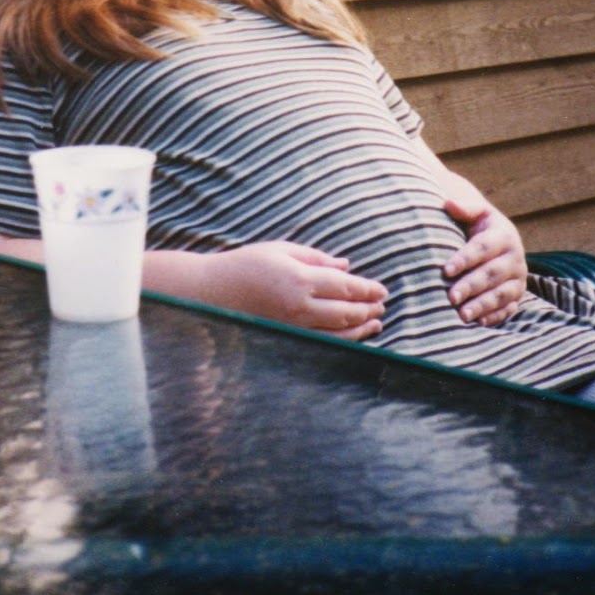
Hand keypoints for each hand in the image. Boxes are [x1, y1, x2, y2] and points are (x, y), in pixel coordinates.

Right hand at [197, 242, 387, 339]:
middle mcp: (300, 306)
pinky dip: (344, 340)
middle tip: (382, 304)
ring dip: (362, 327)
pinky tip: (353, 335)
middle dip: (369, 308)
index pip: (346, 286)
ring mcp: (293, 328)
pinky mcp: (287, 340)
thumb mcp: (281, 250)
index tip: (383, 290)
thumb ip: (316, 257)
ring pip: (339, 332)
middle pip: (347, 311)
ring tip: (376, 322)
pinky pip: (323, 344)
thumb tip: (346, 265)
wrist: (211, 292)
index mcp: (300, 278)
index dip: (368, 289)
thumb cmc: (246, 265)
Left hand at [442, 181, 526, 326]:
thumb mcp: (476, 213)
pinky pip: (509, 309)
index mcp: (504, 235)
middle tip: (451, 297)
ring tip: (462, 315)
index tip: (446, 270)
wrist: (499, 239)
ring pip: (501, 294)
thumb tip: (448, 203)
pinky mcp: (517, 296)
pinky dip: (495, 316)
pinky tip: (479, 322)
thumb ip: (464, 208)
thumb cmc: (480, 226)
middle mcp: (515, 258)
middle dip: (471, 286)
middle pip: (492, 274)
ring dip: (482, 305)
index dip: (465, 259)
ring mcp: (518, 279)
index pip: (483, 248)